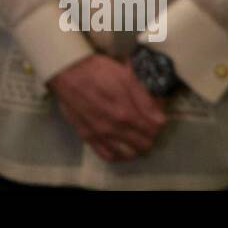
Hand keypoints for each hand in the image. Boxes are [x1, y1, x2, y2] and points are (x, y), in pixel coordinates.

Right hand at [47, 54, 166, 161]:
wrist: (67, 72)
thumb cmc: (97, 70)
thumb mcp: (125, 76)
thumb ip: (144, 98)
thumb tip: (160, 117)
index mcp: (126, 112)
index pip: (155, 127)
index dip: (159, 119)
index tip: (155, 111)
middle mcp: (114, 129)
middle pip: (145, 143)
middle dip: (150, 133)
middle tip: (146, 122)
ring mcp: (101, 135)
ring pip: (129, 154)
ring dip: (136, 146)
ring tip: (134, 134)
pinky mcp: (88, 137)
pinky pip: (108, 156)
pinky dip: (119, 154)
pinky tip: (120, 145)